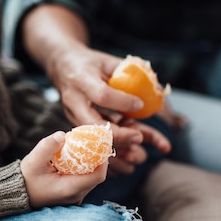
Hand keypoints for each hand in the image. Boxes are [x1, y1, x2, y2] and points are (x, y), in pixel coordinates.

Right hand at [20, 131, 107, 207]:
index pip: (97, 176)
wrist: (18, 194)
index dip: (103, 159)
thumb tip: (62, 134)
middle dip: (98, 158)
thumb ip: (47, 147)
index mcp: (69, 189)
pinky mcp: (73, 195)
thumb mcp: (33, 161)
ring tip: (85, 147)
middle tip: (93, 141)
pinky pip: (85, 180)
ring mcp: (75, 197)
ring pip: (92, 178)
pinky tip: (78, 157)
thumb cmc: (26, 179)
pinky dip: (85, 168)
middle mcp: (75, 196)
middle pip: (97, 176)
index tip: (100, 144)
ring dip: (91, 163)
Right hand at [47, 46, 171, 173]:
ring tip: (141, 156)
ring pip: (94, 140)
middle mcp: (74, 102)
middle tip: (139, 137)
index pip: (102, 95)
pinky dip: (113, 154)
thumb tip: (158, 89)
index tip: (140, 105)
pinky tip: (131, 161)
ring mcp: (73, 117)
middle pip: (94, 126)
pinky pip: (95, 145)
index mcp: (81, 80)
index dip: (122, 102)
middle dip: (118, 135)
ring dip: (118, 149)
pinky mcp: (77, 128)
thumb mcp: (107, 60)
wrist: (62, 67)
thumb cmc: (89, 63)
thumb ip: (129, 72)